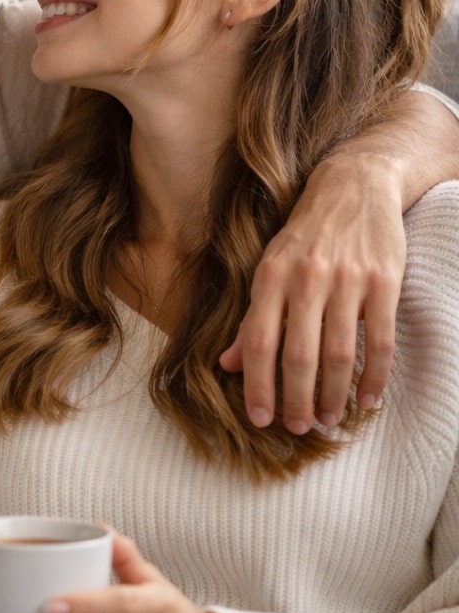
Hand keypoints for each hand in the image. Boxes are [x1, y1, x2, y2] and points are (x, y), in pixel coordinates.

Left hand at [219, 153, 403, 433]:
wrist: (354, 185)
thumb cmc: (305, 235)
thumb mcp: (269, 268)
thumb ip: (252, 318)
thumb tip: (228, 364)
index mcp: (270, 276)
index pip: (260, 342)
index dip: (258, 385)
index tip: (260, 418)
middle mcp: (306, 278)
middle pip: (299, 354)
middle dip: (296, 399)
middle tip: (298, 427)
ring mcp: (347, 279)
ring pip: (339, 352)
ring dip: (334, 394)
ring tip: (330, 419)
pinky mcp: (384, 280)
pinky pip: (379, 339)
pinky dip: (374, 375)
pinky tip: (367, 399)